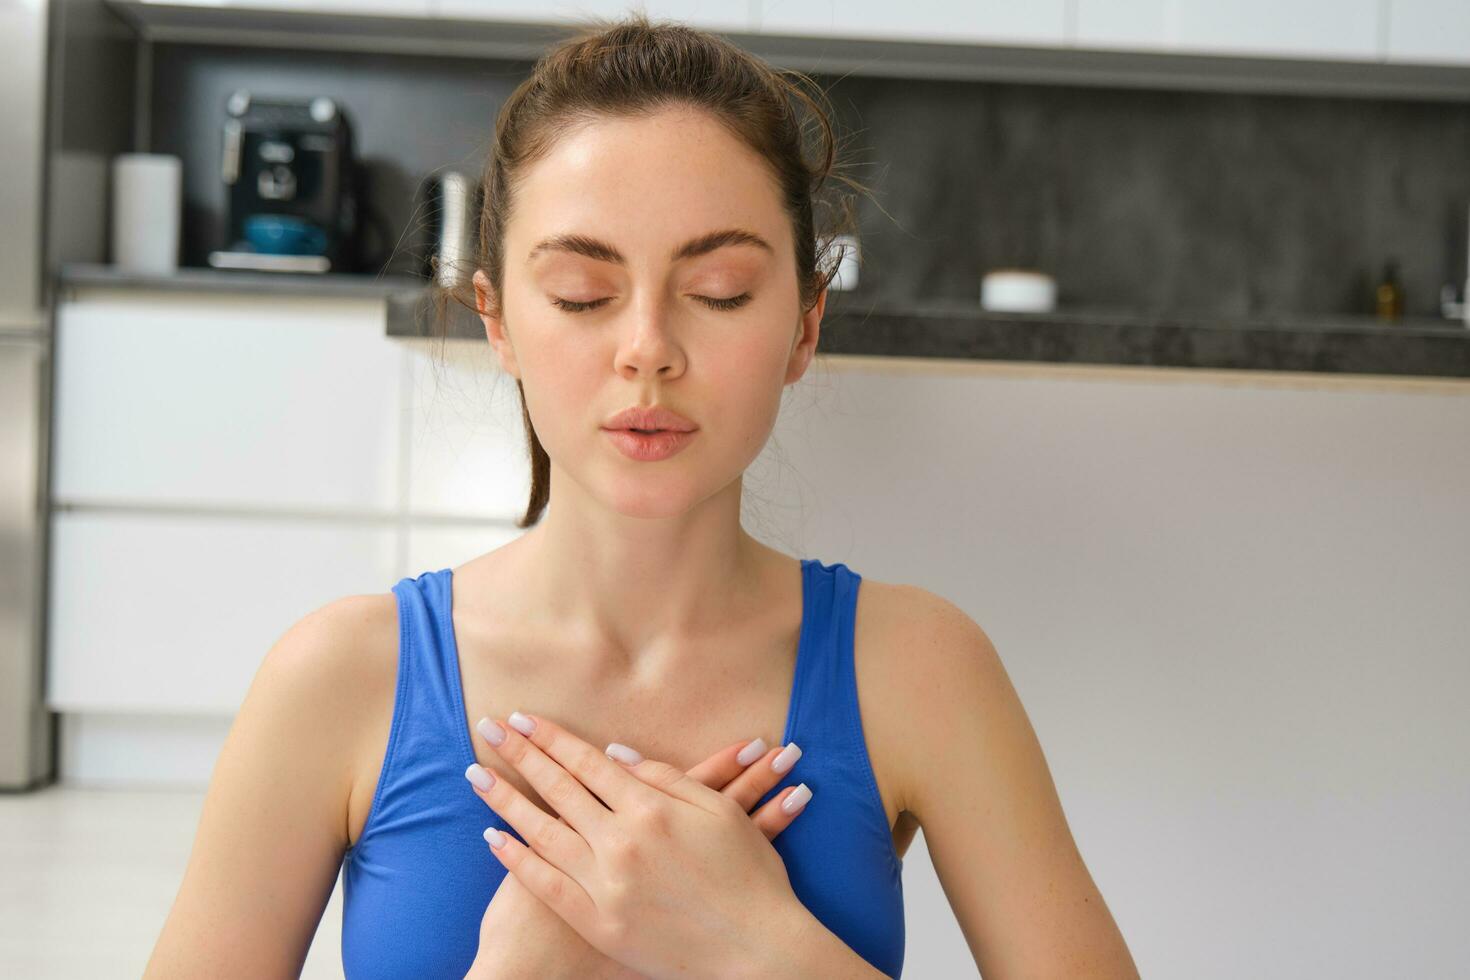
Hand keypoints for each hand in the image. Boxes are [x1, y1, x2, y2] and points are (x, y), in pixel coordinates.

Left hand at [470, 711, 813, 979]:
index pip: (588, 762)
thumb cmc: (748, 878)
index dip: (553, 738)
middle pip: (558, 788)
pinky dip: (517, 860)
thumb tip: (616, 755)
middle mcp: (622, 841)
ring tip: (476, 775)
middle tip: (489, 729)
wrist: (758, 951)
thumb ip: (666, 779)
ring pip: (542, 832)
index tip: (523, 718)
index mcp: (652, 808)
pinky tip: (493, 839)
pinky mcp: (598, 924)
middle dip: (520, 755)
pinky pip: (546, 885)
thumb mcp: (720, 813)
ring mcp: (606, 884)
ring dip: (504, 801)